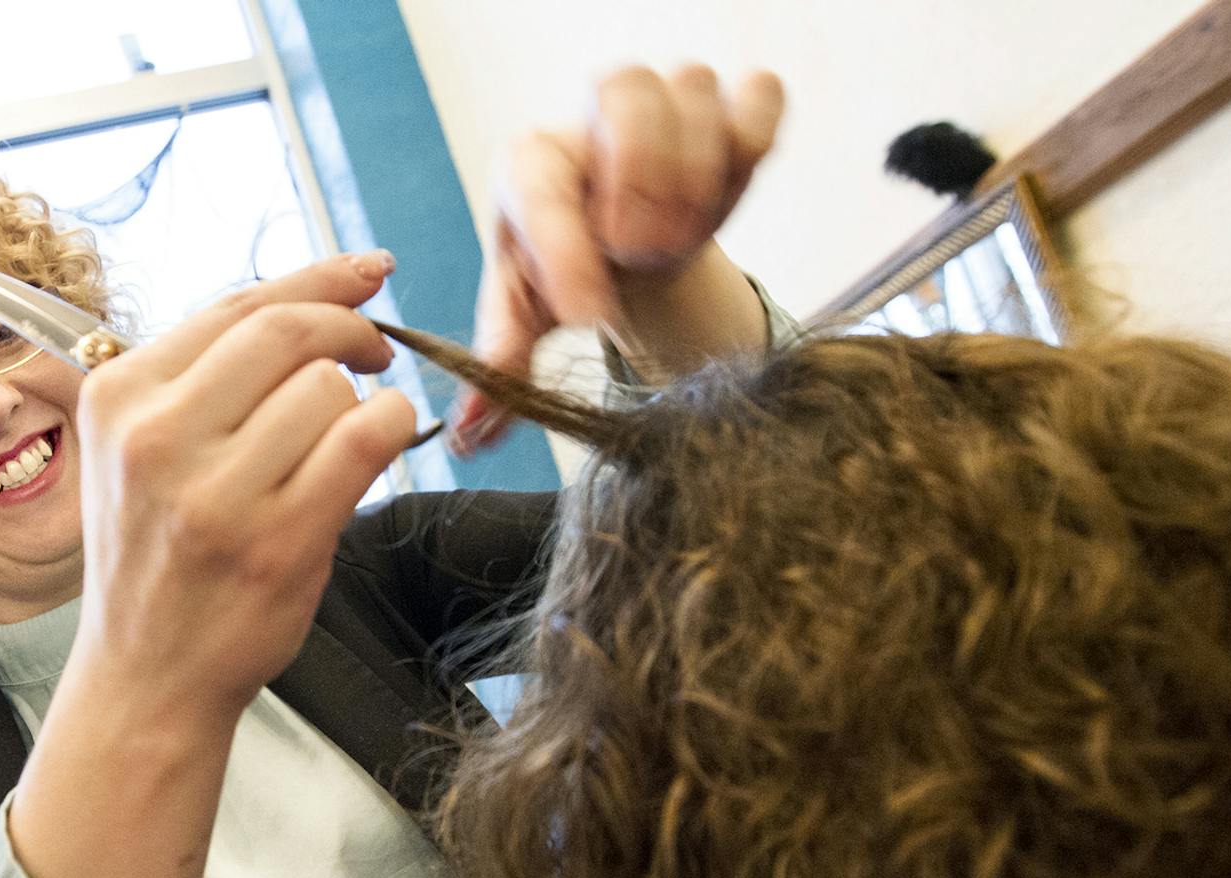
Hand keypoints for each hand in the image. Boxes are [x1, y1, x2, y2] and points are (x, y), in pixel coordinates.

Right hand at [70, 251, 417, 723]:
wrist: (146, 678)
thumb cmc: (158, 563)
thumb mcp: (141, 455)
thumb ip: (201, 380)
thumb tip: (312, 299)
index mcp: (119, 398)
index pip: (234, 306)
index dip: (317, 278)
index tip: (367, 272)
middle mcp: (156, 436)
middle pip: (286, 330)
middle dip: (351, 327)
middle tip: (378, 351)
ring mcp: (214, 491)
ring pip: (328, 386)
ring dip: (362, 400)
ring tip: (349, 437)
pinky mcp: (274, 540)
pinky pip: (362, 439)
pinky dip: (392, 426)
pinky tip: (385, 440)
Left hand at [453, 65, 782, 451]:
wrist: (630, 251)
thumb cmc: (571, 275)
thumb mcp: (528, 318)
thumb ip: (502, 368)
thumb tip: (472, 434)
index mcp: (531, 163)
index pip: (542, 185)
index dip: (565, 251)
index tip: (588, 316)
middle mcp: (593, 114)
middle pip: (625, 95)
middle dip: (641, 183)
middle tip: (642, 256)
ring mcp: (667, 98)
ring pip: (693, 90)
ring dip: (695, 180)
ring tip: (677, 242)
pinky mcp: (731, 104)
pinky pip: (758, 95)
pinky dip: (748, 149)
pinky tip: (721, 205)